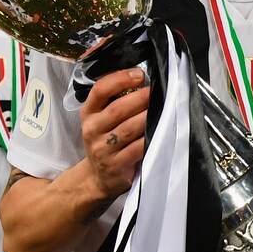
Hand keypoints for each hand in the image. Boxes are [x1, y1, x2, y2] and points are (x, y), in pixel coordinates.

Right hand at [80, 68, 149, 200]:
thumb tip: (143, 79)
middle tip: (158, 90)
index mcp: (88, 113)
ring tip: (164, 107)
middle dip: (141, 97)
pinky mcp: (117, 165)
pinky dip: (150, 138)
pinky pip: (137, 148)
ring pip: (129, 128)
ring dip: (148, 116)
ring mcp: (103, 149)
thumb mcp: (101, 119)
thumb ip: (114, 100)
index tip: (140, 74)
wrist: (99, 177)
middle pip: (117, 109)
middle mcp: (92, 130)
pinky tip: (161, 130)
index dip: (120, 79)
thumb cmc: (106, 140)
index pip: (100, 90)